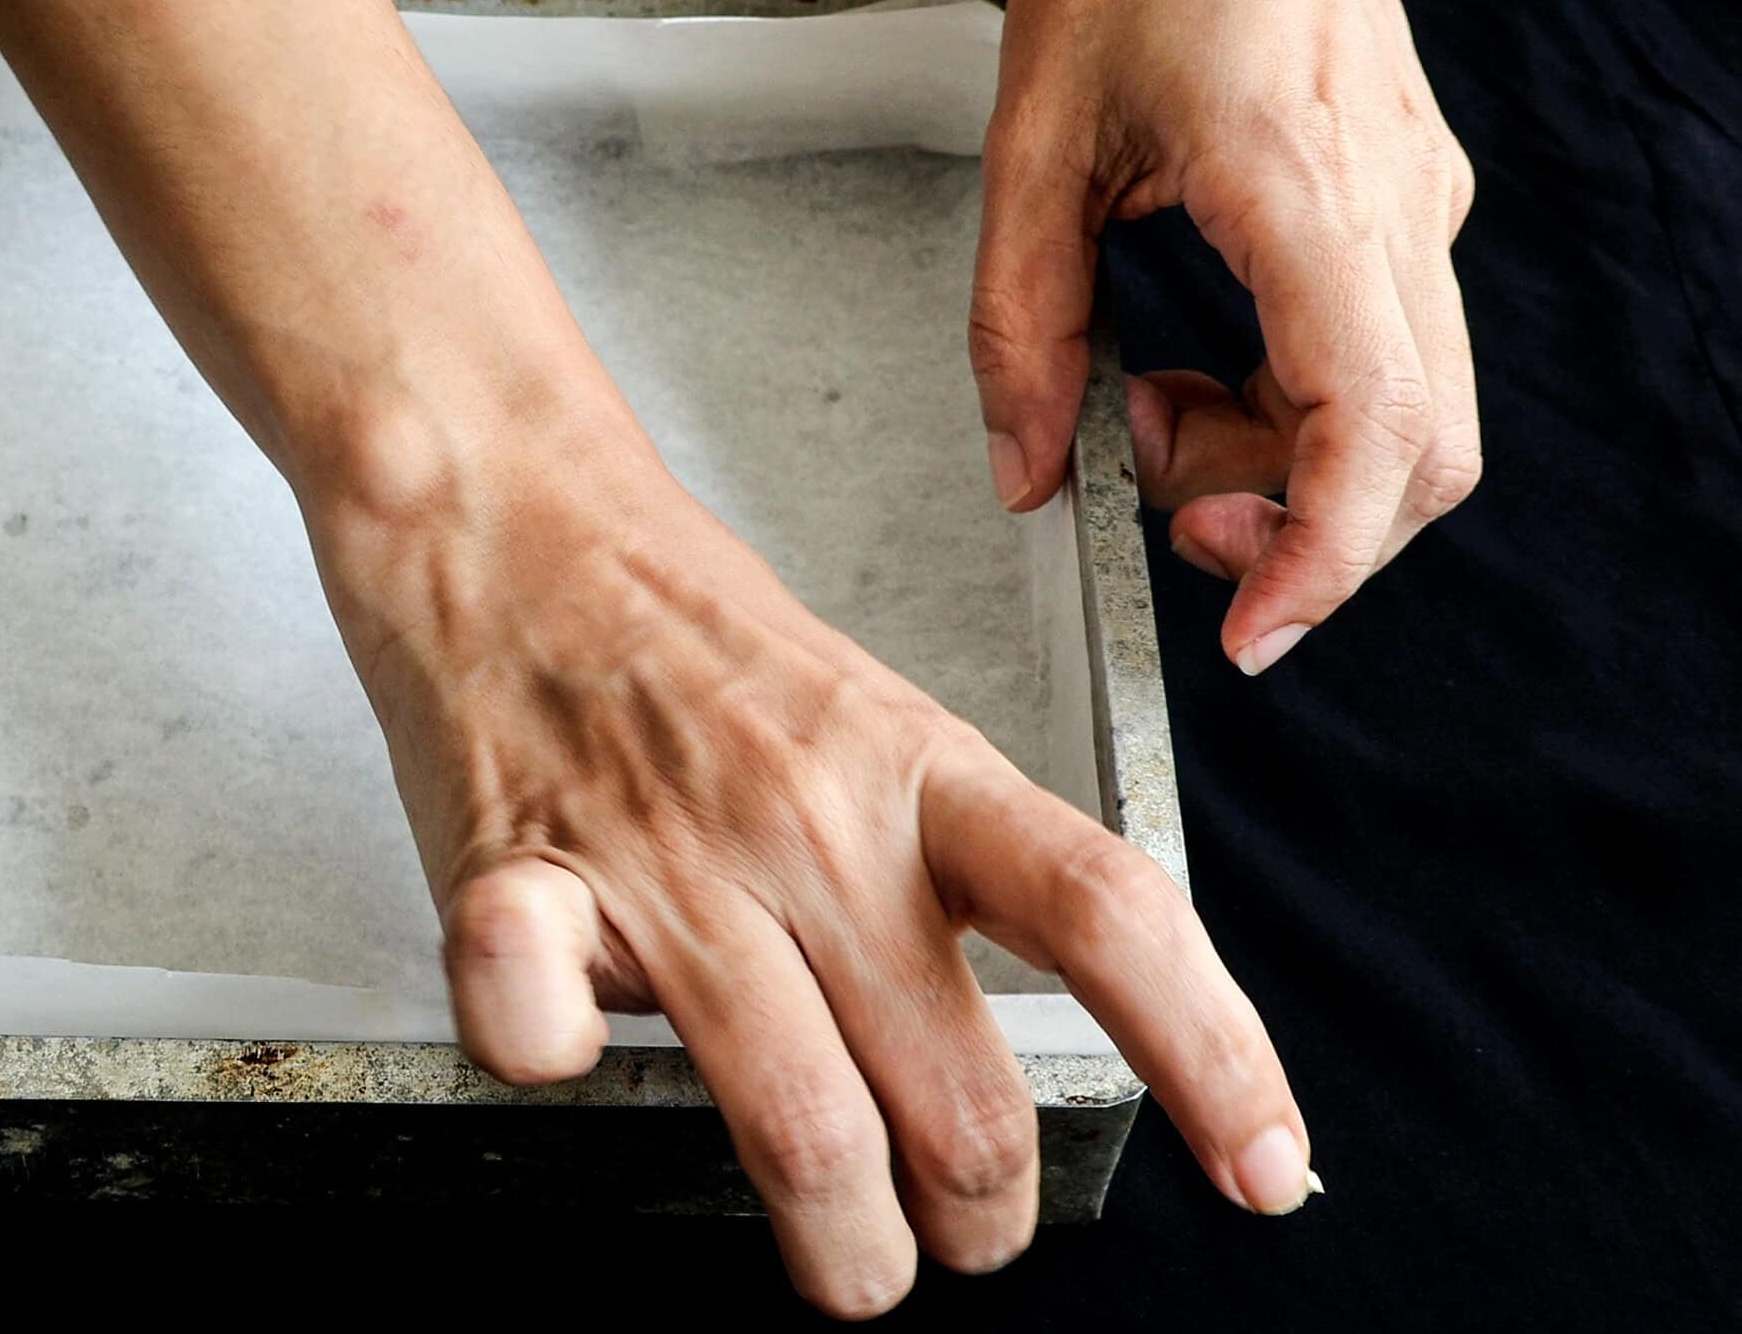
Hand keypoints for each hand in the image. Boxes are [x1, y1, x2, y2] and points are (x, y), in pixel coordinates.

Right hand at [307, 396, 1315, 1317]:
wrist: (506, 515)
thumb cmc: (679, 628)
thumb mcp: (867, 715)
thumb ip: (937, 868)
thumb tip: (992, 1048)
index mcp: (917, 770)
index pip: (1110, 915)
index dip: (1215, 1058)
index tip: (1267, 1170)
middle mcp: (811, 822)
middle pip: (963, 1098)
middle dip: (985, 1222)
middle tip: (963, 1230)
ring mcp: (669, 857)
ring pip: (804, 1130)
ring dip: (846, 1251)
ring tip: (848, 1259)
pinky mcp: (521, 877)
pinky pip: (545, 1038)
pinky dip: (561, 1074)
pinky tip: (578, 1058)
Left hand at [971, 0, 1479, 674]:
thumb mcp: (1030, 143)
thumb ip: (1018, 326)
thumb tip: (1026, 470)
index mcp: (1304, 190)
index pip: (1371, 425)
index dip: (1321, 557)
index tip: (1252, 632)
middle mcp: (1395, 204)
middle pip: (1418, 451)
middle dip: (1293, 526)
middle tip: (1160, 499)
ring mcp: (1417, 200)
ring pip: (1409, 413)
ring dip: (1278, 463)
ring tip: (1147, 405)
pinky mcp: (1404, 197)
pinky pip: (1384, 352)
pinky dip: (1293, 406)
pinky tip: (1194, 365)